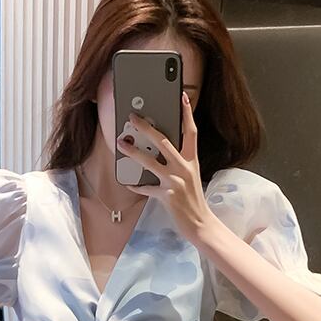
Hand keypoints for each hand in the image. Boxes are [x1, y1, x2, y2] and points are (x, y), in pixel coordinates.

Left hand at [116, 90, 213, 242]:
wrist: (200, 223)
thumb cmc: (193, 199)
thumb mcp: (190, 176)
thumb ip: (178, 163)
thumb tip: (156, 151)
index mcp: (192, 160)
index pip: (191, 131)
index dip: (187, 113)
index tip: (181, 96)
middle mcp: (184, 168)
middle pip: (164, 141)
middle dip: (146, 127)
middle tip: (133, 117)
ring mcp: (175, 181)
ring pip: (150, 161)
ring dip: (133, 151)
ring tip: (120, 143)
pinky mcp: (167, 195)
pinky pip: (146, 188)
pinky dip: (136, 185)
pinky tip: (128, 182)